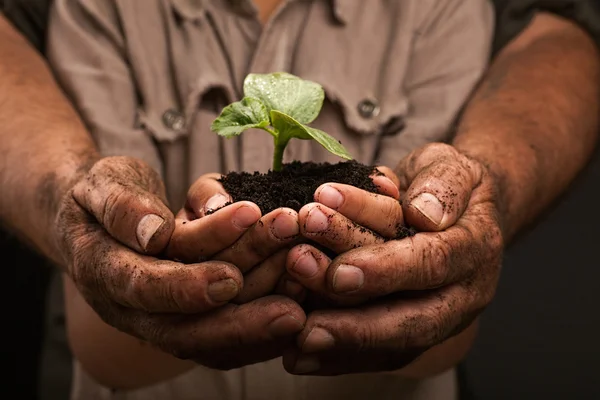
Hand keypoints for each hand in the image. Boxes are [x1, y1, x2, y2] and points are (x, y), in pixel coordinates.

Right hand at [55, 156, 305, 368]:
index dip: (186, 286)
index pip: (143, 287)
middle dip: (241, 319)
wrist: (103, 219)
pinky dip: (262, 328)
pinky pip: (224, 338)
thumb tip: (154, 234)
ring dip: (261, 317)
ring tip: (306, 292)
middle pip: (186, 328)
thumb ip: (122, 206)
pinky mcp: (186, 321)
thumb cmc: (105, 194)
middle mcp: (131, 309)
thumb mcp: (102, 183)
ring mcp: (159, 320)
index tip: (231, 276)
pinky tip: (302, 309)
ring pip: (212, 334)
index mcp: (103, 272)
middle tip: (292, 309)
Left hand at [283, 143, 502, 374]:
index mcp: (475, 248)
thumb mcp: (450, 165)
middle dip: (358, 324)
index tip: (340, 272)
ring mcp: (441, 318)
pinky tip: (299, 358)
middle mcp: (463, 292)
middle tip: (307, 324)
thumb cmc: (443, 183)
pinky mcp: (416, 332)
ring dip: (341, 341)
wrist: (454, 209)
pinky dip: (338, 358)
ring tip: (294, 335)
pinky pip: (380, 355)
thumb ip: (443, 185)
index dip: (387, 269)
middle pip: (414, 320)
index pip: (433, 262)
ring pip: (392, 342)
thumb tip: (426, 214)